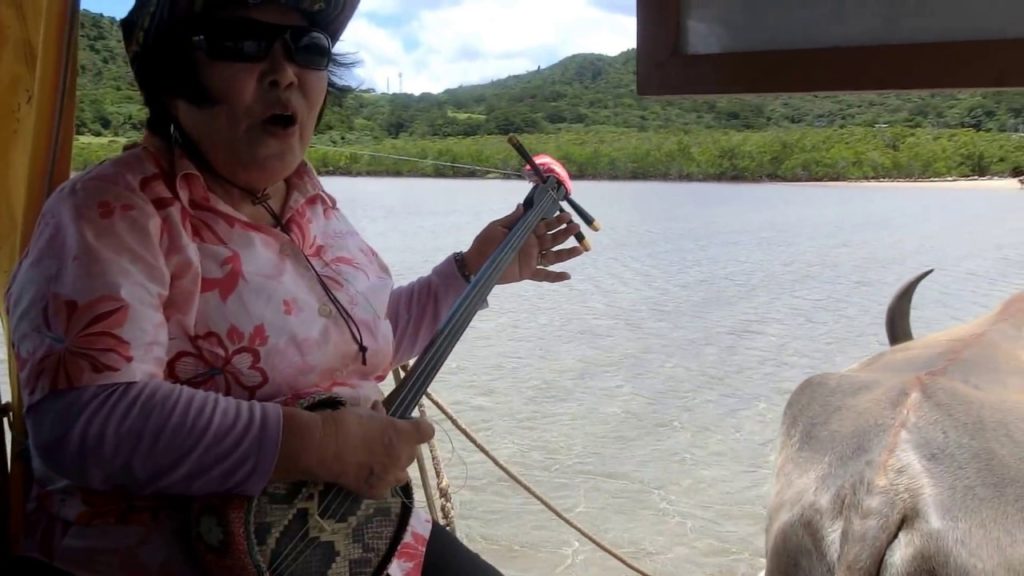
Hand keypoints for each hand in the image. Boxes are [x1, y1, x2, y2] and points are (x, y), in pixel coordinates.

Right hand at [310, 401, 434, 498]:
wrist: (322, 446)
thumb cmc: (345, 423)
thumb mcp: (365, 412)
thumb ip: (379, 415)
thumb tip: (380, 410)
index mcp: (402, 434)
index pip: (426, 431)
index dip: (420, 428)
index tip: (412, 425)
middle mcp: (402, 457)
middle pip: (412, 453)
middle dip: (401, 447)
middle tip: (385, 442)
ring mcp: (390, 476)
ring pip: (402, 474)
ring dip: (395, 467)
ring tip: (380, 462)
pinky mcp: (375, 491)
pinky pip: (385, 489)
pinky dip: (379, 483)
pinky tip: (368, 477)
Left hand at [463, 154, 583, 283]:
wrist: (475, 263)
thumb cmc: (484, 243)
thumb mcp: (497, 227)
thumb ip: (512, 218)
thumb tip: (522, 205)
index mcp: (526, 232)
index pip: (545, 225)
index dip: (556, 221)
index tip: (567, 216)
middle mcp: (532, 244)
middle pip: (553, 239)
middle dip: (565, 233)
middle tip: (576, 227)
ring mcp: (531, 258)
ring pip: (553, 256)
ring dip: (567, 253)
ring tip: (580, 250)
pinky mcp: (528, 272)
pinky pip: (544, 275)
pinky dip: (555, 277)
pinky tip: (568, 276)